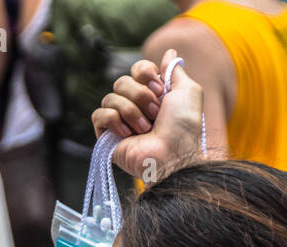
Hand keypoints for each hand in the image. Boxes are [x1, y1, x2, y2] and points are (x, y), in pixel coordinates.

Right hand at [92, 49, 204, 180]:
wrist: (173, 155)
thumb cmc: (183, 128)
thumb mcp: (188, 92)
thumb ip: (174, 70)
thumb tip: (169, 51)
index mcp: (152, 94)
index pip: (137, 68)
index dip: (146, 74)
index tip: (160, 89)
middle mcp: (135, 106)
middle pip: (121, 81)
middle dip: (140, 95)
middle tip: (155, 113)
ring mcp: (120, 121)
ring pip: (110, 97)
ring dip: (131, 111)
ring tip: (145, 129)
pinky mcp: (107, 136)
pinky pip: (99, 114)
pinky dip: (114, 121)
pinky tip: (127, 134)